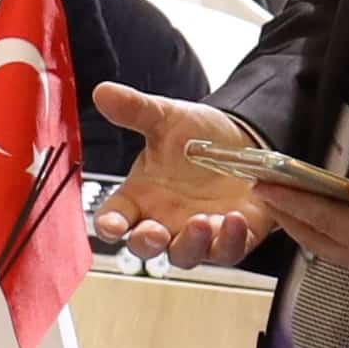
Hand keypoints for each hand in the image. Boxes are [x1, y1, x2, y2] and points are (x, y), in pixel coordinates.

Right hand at [87, 83, 275, 269]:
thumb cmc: (198, 136)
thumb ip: (135, 110)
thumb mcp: (166, 118)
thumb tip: (104, 92)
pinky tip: (233, 219)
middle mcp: (164, 220)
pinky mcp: (233, 237)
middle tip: (154, 233)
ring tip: (200, 221)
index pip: (115, 217)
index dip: (109, 225)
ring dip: (190, 245)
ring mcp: (197, 233)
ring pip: (185, 255)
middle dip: (147, 243)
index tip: (109, 226)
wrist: (244, 140)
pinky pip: (227, 250)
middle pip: (145, 246)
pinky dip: (229, 241)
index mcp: (140, 196)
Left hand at [260, 172, 348, 286]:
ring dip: (305, 224)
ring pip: (335, 246)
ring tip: (280, 201)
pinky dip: (328, 231)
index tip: (264, 182)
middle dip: (289, 215)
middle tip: (259, 188)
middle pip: (322, 240)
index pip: (329, 221)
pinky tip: (322, 218)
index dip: (294, 201)